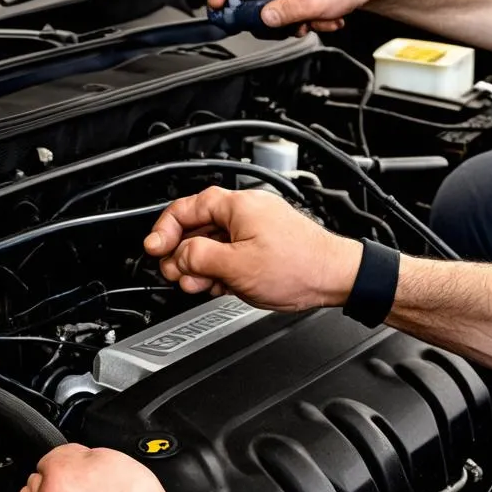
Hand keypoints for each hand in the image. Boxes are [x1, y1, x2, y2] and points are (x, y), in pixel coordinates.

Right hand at [144, 186, 362, 311]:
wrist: (336, 278)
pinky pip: (233, 254)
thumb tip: (180, 256)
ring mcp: (257, 229)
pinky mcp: (266, 247)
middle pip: (198, 228)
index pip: (185, 208)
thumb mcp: (236, 266)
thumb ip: (199, 257)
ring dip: (202, 266)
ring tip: (200, 284)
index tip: (154, 249)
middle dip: (183, 255)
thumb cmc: (298, 267)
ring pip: (214, 245)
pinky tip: (221, 286)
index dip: (164, 230)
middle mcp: (247, 212)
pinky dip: (222, 270)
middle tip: (177, 274)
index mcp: (237, 205)